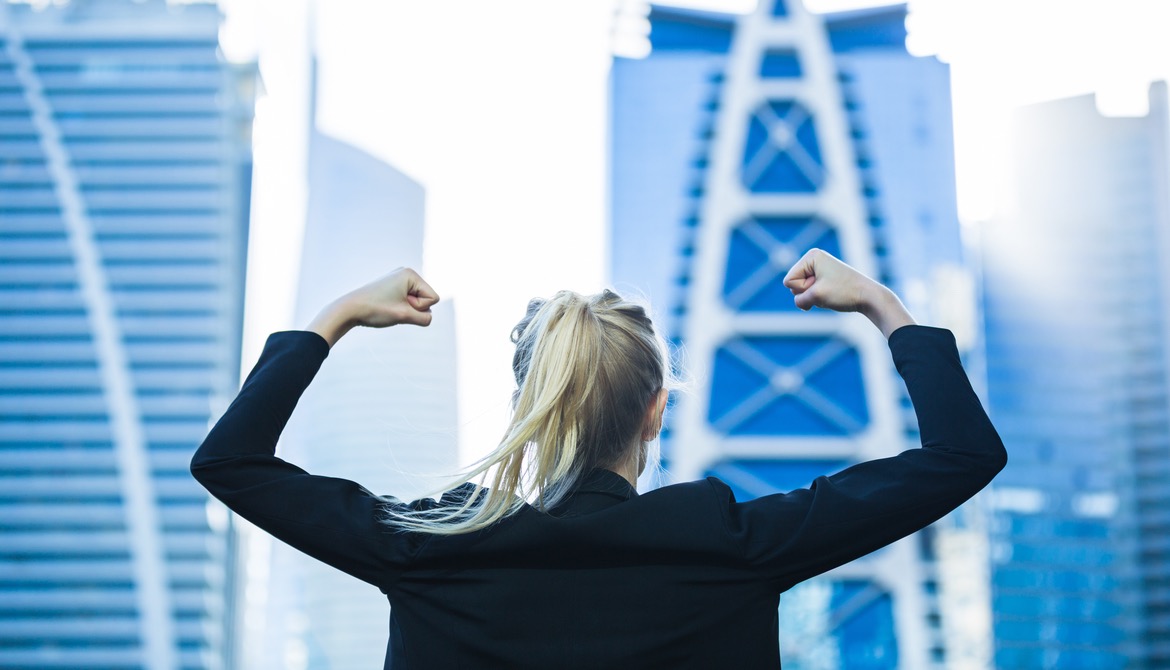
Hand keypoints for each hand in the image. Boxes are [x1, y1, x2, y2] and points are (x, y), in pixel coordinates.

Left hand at [307, 267, 438, 346]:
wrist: (349, 309)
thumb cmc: (376, 310)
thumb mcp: (405, 316)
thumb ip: (424, 318)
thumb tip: (428, 317)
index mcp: (410, 274)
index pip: (433, 298)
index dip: (418, 307)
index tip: (399, 305)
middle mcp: (406, 273)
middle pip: (426, 299)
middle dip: (412, 308)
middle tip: (392, 307)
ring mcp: (399, 279)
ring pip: (417, 302)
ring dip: (406, 309)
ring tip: (388, 307)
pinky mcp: (393, 287)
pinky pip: (407, 301)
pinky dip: (400, 308)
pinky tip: (387, 306)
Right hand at [782, 249, 914, 337]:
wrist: (869, 296)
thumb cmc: (844, 292)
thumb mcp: (816, 296)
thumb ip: (799, 299)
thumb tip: (802, 302)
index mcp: (811, 256)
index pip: (789, 280)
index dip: (803, 289)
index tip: (823, 286)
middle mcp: (814, 259)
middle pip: (793, 284)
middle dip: (808, 293)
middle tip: (828, 291)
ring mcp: (820, 268)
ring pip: (801, 290)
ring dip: (814, 297)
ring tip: (831, 294)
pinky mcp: (825, 278)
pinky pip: (810, 292)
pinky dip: (818, 298)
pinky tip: (831, 296)